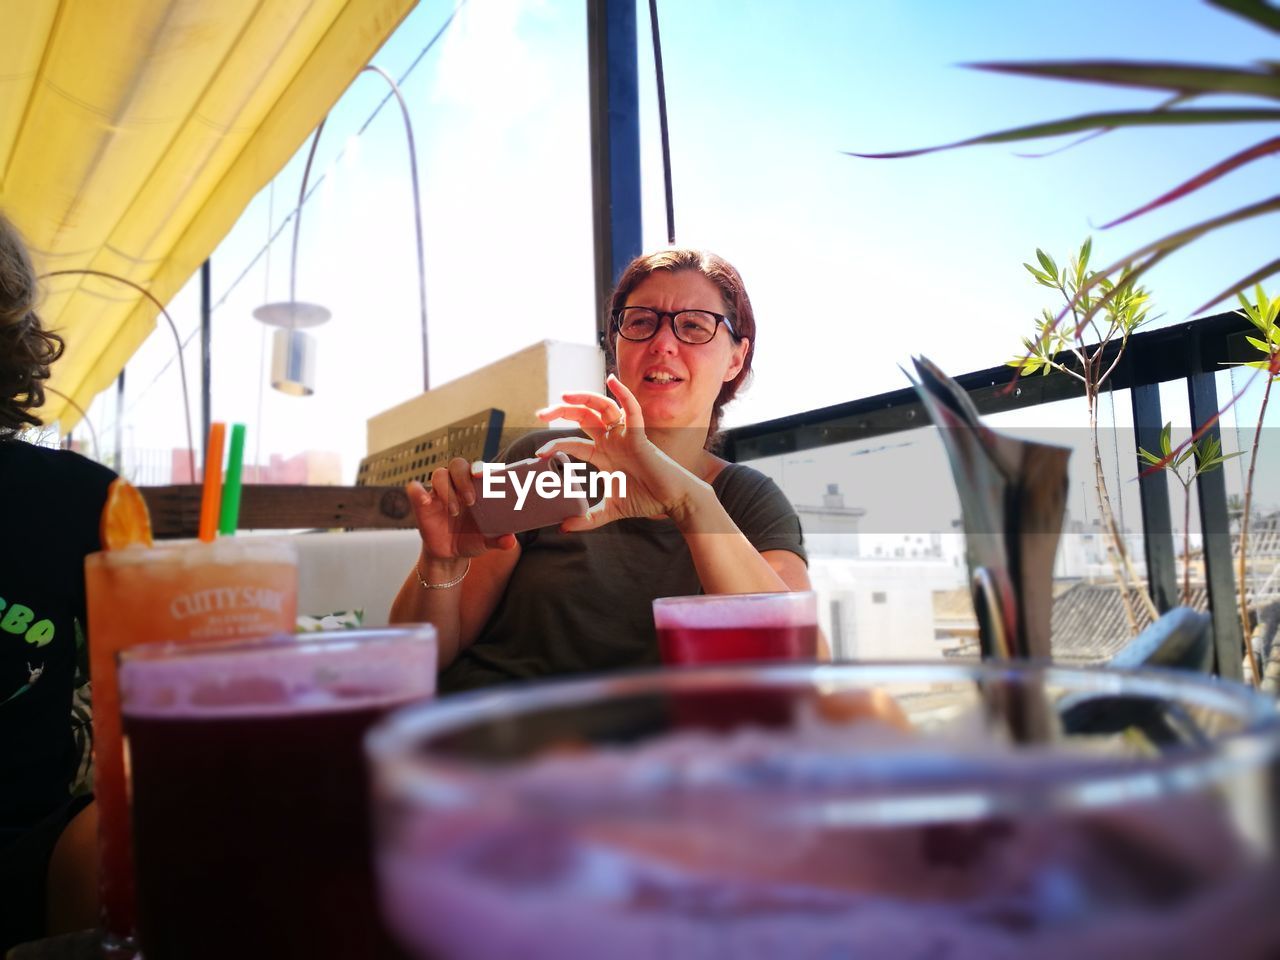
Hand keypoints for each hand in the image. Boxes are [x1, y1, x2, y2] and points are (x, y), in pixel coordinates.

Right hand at [406, 458, 515, 561]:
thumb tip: (510, 542)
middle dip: (464, 478)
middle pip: (458, 465)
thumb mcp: (486, 541)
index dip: (481, 468)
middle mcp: (458, 485)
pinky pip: (415, 489)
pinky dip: (417, 491)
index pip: (478, 468)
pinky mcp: (422, 503)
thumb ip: (499, 539)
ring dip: (447, 490)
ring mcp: (439, 493)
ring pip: (439, 474)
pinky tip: (425, 501)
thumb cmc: (472, 539)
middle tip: (472, 500)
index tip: (485, 476)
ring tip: (455, 512)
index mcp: (477, 488)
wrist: (450, 554)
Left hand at [534, 374, 709, 530]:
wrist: (672, 501)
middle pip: (583, 417)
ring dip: (583, 399)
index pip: (572, 444)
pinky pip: (632, 412)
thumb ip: (588, 518)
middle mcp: (612, 440)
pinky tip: (612, 382)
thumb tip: (563, 528)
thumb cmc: (645, 500)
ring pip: (602, 408)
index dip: (554, 445)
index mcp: (603, 454)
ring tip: (564, 396)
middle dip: (561, 411)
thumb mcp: (609, 510)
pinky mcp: (640, 437)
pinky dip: (624, 395)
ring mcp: (625, 436)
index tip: (538, 454)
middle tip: (541, 413)